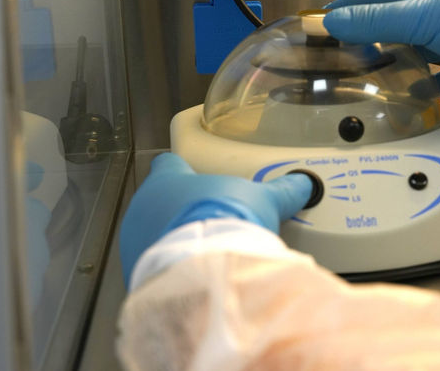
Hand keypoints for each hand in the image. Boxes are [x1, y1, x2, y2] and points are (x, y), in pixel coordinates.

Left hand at [119, 153, 311, 285]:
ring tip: (202, 254)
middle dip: (180, 212)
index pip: (168, 164)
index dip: (180, 170)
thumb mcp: (262, 200)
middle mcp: (144, 205)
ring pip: (153, 234)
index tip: (191, 176)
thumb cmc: (225, 220)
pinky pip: (153, 265)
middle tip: (209, 223)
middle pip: (158, 202)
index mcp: (168, 179)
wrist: (207, 268)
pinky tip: (192, 275)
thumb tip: (303, 184)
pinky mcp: (138, 269)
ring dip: (172, 241)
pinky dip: (169, 269)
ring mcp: (136, 239)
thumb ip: (281, 190)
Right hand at [323, 0, 439, 104]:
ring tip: (362, 87)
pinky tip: (405, 103)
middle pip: (390, 28)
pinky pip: (439, 80)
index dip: (346, 11)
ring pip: (412, 56)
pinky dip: (423, 90)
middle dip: (364, 44)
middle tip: (335, 67)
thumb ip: (377, 20)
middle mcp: (434, 15)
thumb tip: (332, 21)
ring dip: (391, 68)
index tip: (319, 29)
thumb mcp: (424, 15)